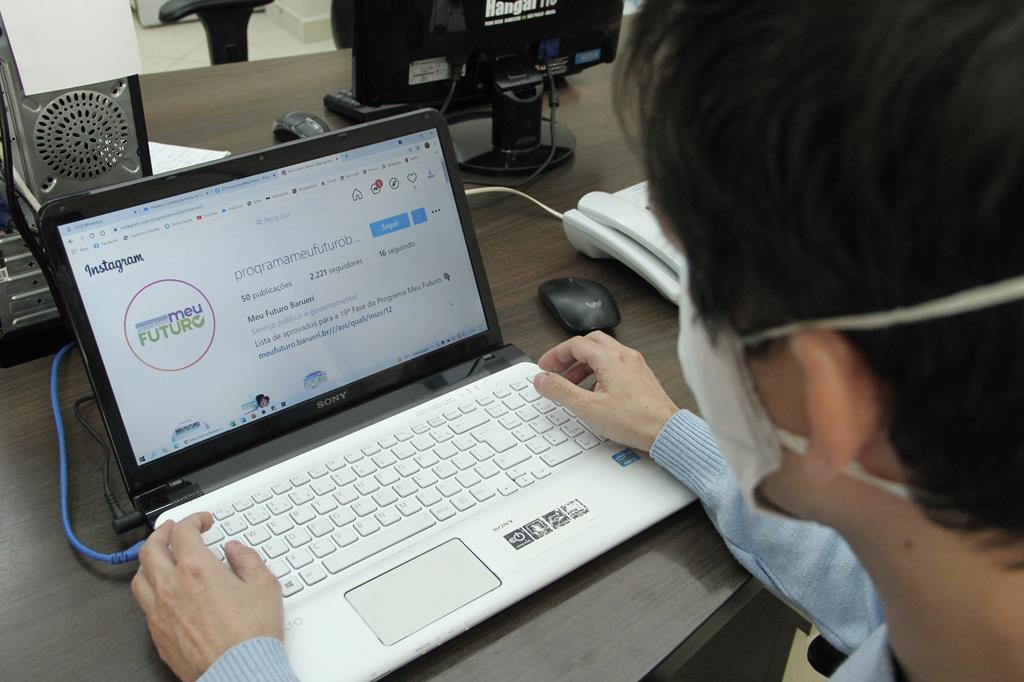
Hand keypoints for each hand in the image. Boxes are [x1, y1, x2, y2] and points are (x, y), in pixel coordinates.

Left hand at [131, 512, 283, 681]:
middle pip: (150, 548)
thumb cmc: (251, 635)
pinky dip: (150, 587)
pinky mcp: (157, 633)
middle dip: (162, 532)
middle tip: (173, 529)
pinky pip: (142, 603)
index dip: (193, 519)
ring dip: (149, 560)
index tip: (202, 521)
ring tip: (161, 556)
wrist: (238, 672)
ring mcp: (160, 611)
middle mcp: (172, 587)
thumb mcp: (265, 586)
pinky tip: (162, 590)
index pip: (182, 531)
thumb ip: (248, 560)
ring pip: (139, 575)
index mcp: (197, 569)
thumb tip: (237, 551)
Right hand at [533, 331, 678, 450]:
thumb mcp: (588, 408)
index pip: (575, 344)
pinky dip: (598, 370)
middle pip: (589, 343)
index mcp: (610, 358)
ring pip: (603, 353)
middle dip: (569, 355)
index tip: (545, 367)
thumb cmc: (635, 420)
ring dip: (583, 363)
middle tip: (556, 370)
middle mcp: (624, 356)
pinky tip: (593, 389)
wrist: (665, 431)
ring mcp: (635, 364)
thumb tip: (543, 380)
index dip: (555, 354)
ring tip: (572, 383)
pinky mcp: (640, 375)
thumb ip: (561, 391)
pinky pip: (614, 363)